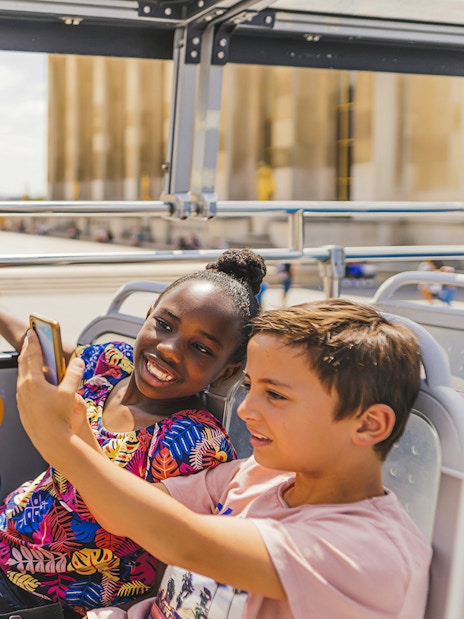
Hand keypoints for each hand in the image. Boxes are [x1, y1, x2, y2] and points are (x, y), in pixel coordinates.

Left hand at [16, 329, 85, 462]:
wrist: (50, 439)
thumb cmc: (59, 417)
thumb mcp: (70, 393)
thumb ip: (74, 374)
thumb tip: (78, 361)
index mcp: (33, 381)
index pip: (32, 355)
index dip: (33, 342)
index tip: (32, 331)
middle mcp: (23, 387)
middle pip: (24, 362)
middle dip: (28, 349)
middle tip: (30, 338)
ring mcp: (21, 397)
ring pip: (22, 375)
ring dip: (27, 363)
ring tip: (32, 356)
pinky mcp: (22, 406)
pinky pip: (23, 386)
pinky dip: (28, 377)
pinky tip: (35, 379)